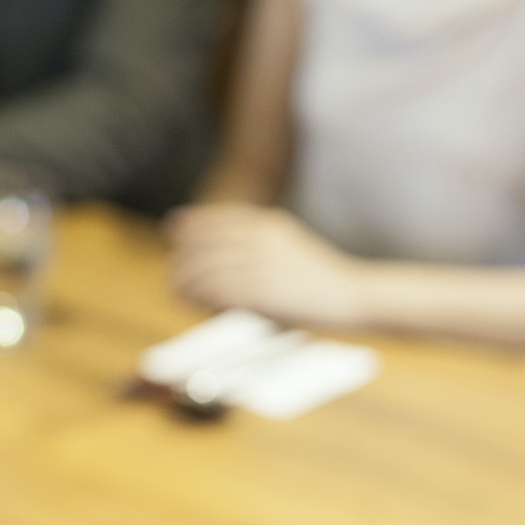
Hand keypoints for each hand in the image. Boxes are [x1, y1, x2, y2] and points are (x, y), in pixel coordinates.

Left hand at [167, 203, 364, 329]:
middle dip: (182, 259)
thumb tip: (212, 248)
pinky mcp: (262, 291)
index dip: (189, 224)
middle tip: (172, 277)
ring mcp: (260, 264)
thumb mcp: (287, 244)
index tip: (172, 231)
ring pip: (205, 269)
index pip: (214, 218)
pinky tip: (197, 305)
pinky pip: (218, 291)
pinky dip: (201, 298)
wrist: (353, 295)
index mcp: (267, 223)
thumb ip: (253, 241)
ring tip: (177, 294)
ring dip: (185, 282)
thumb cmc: (318, 276)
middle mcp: (260, 238)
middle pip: (203, 243)